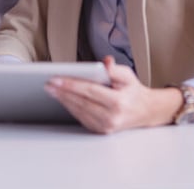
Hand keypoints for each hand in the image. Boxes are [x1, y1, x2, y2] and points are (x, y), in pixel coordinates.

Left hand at [45, 56, 186, 133]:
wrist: (144, 111)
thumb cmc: (133, 91)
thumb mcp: (127, 75)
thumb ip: (115, 69)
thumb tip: (105, 63)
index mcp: (118, 102)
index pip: (89, 91)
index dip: (71, 85)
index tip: (56, 79)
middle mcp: (111, 117)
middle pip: (80, 102)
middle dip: (62, 92)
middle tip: (49, 83)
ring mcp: (105, 126)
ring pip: (78, 111)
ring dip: (63, 100)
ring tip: (52, 90)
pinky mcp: (100, 130)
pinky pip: (81, 117)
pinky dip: (71, 107)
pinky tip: (63, 99)